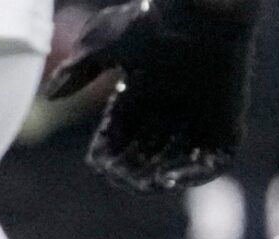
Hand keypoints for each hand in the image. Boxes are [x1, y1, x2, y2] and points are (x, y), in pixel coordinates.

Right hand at [46, 0, 256, 192]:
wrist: (201, 11)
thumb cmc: (151, 21)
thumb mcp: (101, 42)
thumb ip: (77, 69)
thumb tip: (51, 94)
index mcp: (140, 94)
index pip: (118, 137)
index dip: (106, 154)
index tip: (99, 161)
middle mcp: (167, 108)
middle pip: (142, 155)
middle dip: (127, 171)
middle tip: (120, 174)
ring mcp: (198, 116)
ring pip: (173, 162)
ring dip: (156, 178)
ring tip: (144, 180)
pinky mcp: (227, 121)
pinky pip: (214, 162)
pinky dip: (195, 174)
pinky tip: (172, 177)